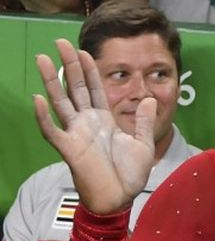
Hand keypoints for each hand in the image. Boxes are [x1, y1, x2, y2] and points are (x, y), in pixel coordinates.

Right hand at [34, 39, 155, 213]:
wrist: (121, 198)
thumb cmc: (130, 174)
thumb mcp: (144, 143)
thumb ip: (145, 121)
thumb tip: (151, 99)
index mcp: (104, 119)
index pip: (94, 88)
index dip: (88, 70)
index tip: (83, 51)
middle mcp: (87, 122)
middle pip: (75, 88)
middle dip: (68, 65)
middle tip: (59, 42)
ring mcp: (76, 134)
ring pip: (60, 102)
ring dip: (51, 81)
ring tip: (42, 59)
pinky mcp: (69, 148)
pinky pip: (52, 130)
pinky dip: (44, 116)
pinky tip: (37, 99)